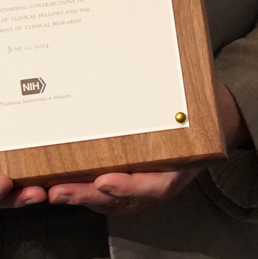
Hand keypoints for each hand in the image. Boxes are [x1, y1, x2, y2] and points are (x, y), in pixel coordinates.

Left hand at [40, 80, 250, 216]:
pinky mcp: (123, 184)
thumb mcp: (197, 105)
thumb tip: (164, 58)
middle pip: (119, 199)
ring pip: (104, 200)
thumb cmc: (199, 114)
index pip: (154, 185)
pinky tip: (52, 181)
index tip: (104, 181)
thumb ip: (180, 94)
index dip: (127, 186)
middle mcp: (156, 185)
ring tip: (47, 188)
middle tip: (59, 190)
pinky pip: (98, 192)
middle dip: (85, 196)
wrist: (210, 126)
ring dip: (75, 195)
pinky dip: (77, 188)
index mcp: (178, 168)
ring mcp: (139, 189)